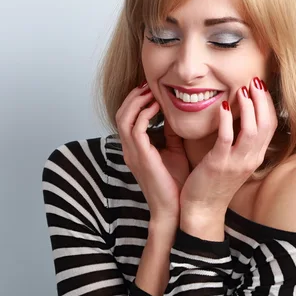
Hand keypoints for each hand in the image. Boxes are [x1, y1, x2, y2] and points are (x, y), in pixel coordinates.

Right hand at [115, 82, 189, 227]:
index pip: (127, 119)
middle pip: (121, 114)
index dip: (135, 102)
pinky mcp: (141, 157)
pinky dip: (145, 113)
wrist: (173, 210)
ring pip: (124, 118)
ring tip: (151, 91)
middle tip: (148, 85)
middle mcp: (130, 150)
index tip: (150, 89)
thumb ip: (170, 134)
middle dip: (133, 97)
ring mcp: (133, 153)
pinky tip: (157, 106)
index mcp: (135, 149)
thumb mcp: (174, 152)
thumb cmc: (175, 185)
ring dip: (137, 101)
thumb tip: (174, 114)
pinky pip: (136, 129)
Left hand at [179, 77, 277, 234]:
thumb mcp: (232, 161)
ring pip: (252, 130)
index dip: (268, 104)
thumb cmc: (213, 183)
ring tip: (243, 89)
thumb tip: (236, 117)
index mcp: (254, 157)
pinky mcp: (219, 165)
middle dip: (262, 100)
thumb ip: (237, 141)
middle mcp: (250, 159)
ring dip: (249, 107)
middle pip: (267, 124)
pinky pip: (228, 139)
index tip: (260, 86)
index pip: (271, 125)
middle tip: (255, 80)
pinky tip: (224, 105)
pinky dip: (228, 120)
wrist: (202, 210)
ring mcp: (236, 163)